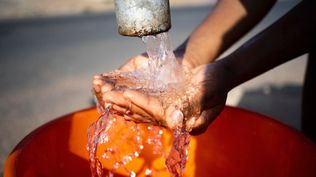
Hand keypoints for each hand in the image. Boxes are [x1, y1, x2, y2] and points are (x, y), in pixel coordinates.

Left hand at [94, 57, 228, 134]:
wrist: (219, 76)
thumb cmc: (217, 81)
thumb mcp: (208, 91)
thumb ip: (192, 105)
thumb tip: (174, 119)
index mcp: (188, 123)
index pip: (160, 114)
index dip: (143, 103)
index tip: (127, 94)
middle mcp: (176, 123)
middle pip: (147, 115)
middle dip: (126, 104)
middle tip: (107, 96)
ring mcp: (170, 116)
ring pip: (142, 112)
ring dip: (124, 104)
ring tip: (106, 97)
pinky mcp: (165, 108)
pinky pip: (145, 107)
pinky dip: (131, 103)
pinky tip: (118, 100)